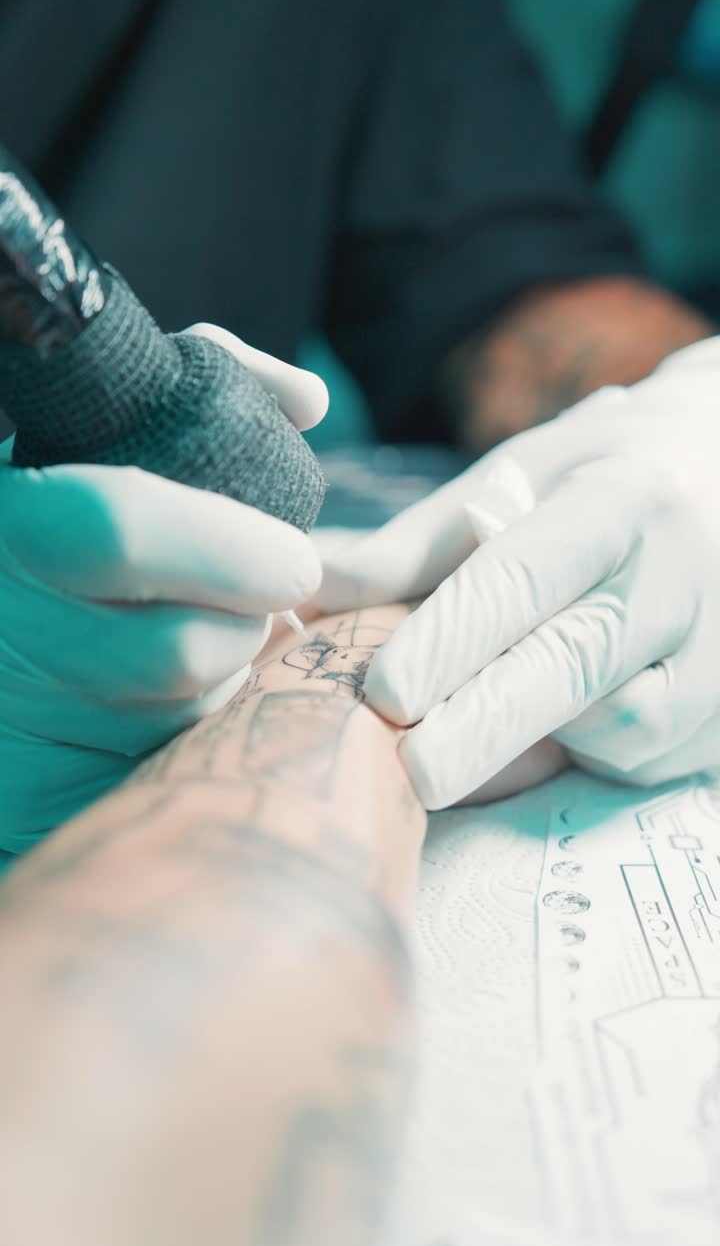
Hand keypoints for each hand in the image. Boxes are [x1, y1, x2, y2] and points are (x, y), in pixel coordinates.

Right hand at [0, 327, 325, 852]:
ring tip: (199, 630)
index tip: (297, 560)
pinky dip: (194, 729)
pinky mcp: (41, 789)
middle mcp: (9, 624)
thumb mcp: (112, 415)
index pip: (126, 534)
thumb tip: (307, 405)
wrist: (3, 616)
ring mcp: (24, 715)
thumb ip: (212, 377)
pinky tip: (165, 688)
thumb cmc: (58, 493)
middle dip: (249, 627)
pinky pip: (164, 771)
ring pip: (184, 719)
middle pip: (180, 651)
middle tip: (258, 599)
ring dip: (225, 677)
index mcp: (15, 520)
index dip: (234, 552)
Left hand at [317, 336, 719, 806]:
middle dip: (482, 729)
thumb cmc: (613, 472)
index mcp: (626, 501)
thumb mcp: (526, 474)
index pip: (528, 577)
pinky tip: (545, 727)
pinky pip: (638, 759)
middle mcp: (686, 581)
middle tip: (406, 773)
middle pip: (576, 668)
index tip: (383, 691)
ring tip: (466, 731)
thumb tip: (315, 592)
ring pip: (614, 730)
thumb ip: (422, 542)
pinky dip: (575, 753)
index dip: (450, 639)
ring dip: (526, 743)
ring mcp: (718, 658)